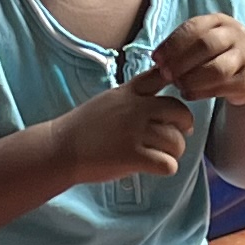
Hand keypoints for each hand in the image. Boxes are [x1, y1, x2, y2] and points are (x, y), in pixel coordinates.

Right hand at [54, 81, 195, 186]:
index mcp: (129, 92)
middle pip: (179, 112)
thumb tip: (159, 101)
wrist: (60, 149)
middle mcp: (135, 108)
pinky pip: (168, 164)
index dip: (177, 85)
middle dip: (184, 126)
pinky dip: (167, 168)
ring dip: (174, 152)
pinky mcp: (132, 156)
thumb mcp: (109, 100)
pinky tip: (155, 167)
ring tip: (162, 156)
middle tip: (177, 136)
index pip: (161, 76)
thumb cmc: (84, 128)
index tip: (175, 101)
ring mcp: (134, 132)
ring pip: (176, 142)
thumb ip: (133, 97)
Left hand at [145, 13, 244, 109]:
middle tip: (165, 75)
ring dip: (192, 78)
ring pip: (216, 68)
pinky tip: (188, 94)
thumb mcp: (205, 42)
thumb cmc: (220, 55)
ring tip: (178, 85)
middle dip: (181, 61)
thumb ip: (183, 46)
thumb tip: (157, 61)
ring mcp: (244, 57)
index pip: (194, 27)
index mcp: (218, 21)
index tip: (156, 59)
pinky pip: (223, 86)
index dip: (173, 43)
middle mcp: (234, 35)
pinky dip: (202, 91)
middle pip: (205, 45)